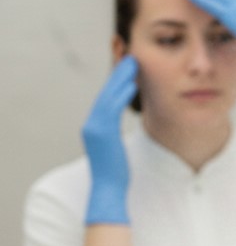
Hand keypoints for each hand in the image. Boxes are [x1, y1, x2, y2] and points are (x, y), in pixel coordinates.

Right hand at [82, 56, 137, 224]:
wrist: (108, 189)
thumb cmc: (115, 172)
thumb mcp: (114, 148)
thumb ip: (114, 133)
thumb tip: (119, 126)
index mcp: (95, 127)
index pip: (106, 99)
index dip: (115, 82)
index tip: (127, 67)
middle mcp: (92, 124)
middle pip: (105, 92)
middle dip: (117, 73)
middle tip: (129, 56)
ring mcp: (95, 127)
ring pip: (108, 96)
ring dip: (120, 78)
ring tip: (133, 63)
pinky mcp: (103, 133)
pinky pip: (113, 108)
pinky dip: (122, 94)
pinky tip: (132, 83)